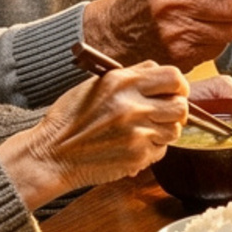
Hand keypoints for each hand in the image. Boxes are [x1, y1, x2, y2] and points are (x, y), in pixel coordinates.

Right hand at [0, 61, 188, 209]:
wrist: (50, 154)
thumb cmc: (70, 120)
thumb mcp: (95, 85)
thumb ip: (130, 77)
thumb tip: (159, 74)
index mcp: (122, 83)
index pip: (173, 76)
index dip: (179, 85)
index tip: (175, 91)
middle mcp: (132, 106)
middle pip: (180, 106)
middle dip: (176, 110)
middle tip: (164, 114)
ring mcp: (136, 133)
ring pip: (174, 130)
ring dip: (164, 131)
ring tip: (144, 131)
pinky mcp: (137, 156)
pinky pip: (160, 150)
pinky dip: (151, 149)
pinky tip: (131, 147)